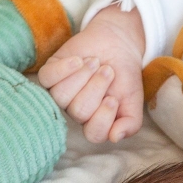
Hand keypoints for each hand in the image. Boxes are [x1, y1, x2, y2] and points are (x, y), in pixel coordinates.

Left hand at [38, 4, 145, 143]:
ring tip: (95, 62)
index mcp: (96, 121)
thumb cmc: (125, 76)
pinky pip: (47, 78)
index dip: (104, 117)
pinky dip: (64, 68)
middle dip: (96, 87)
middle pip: (79, 112)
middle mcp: (76, 111)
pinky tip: (79, 60)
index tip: (114, 98)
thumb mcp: (134, 100)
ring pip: (61, 96)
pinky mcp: (50, 73)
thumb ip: (131, 123)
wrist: (118, 45)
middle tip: (108, 71)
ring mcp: (61, 93)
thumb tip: (115, 137)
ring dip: (83, 76)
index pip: (94, 134)